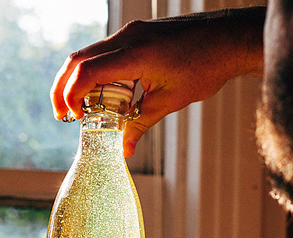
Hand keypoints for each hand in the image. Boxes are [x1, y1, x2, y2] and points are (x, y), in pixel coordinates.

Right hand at [51, 7, 264, 156]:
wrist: (229, 38)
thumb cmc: (207, 65)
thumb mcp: (171, 101)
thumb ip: (140, 124)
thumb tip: (124, 150)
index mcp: (136, 53)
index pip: (87, 72)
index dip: (72, 96)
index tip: (73, 117)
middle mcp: (128, 37)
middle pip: (77, 60)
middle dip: (63, 88)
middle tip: (62, 113)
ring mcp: (130, 32)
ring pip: (86, 54)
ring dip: (76, 80)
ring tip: (78, 106)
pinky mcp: (135, 33)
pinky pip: (102, 51)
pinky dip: (92, 72)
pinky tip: (100, 92)